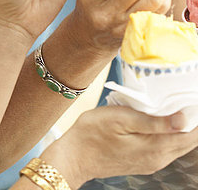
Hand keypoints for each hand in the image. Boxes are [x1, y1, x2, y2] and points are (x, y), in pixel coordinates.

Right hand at [41, 107, 197, 188]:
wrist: (74, 156)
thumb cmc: (93, 133)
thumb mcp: (122, 118)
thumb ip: (154, 121)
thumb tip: (183, 119)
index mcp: (155, 148)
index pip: (191, 134)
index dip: (195, 115)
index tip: (193, 97)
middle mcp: (158, 159)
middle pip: (188, 141)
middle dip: (192, 120)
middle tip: (188, 97)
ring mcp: (151, 162)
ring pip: (179, 144)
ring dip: (183, 126)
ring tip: (179, 104)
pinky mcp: (143, 161)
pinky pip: (167, 147)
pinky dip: (172, 132)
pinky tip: (164, 119)